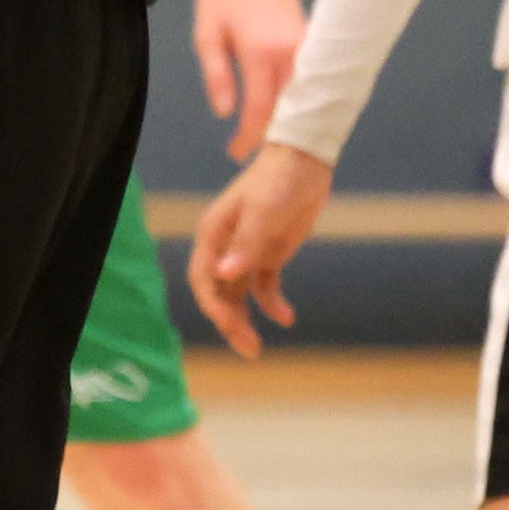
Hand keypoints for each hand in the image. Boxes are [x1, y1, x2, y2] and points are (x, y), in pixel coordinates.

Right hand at [189, 145, 329, 357]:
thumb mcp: (264, 211)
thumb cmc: (279, 180)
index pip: (203, 279)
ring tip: (257, 348)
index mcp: (213, 236)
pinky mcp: (268, 255)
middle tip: (249, 349)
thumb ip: (246, 244)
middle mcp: (223, 248)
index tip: (229, 324)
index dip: (212, 304)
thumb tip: (224, 275)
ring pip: (237, 296)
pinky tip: (286, 319)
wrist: (305, 161)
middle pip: (218, 294)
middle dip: (229, 322)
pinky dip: (272, 304)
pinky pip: (264, 287)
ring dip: (245, 320)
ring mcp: (246, 253)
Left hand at [191, 0, 305, 159]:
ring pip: (304, 99)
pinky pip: (309, 83)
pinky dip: (299, 104)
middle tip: (252, 160)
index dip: (249, 137)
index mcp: (262, 51)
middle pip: (288, 110)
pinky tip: (286, 120)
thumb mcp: (206, 34)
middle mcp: (292, 52)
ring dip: (289, 124)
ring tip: (267, 148)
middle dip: (272, 139)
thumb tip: (224, 114)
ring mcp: (308, 48)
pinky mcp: (314, 44)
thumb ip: (216, 75)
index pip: (259, 109)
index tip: (235, 155)